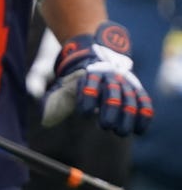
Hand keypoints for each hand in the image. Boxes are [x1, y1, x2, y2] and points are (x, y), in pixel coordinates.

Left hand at [43, 21, 152, 135]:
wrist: (98, 57)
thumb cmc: (78, 80)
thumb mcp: (65, 84)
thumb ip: (56, 100)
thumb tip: (45, 120)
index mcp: (90, 73)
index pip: (90, 85)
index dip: (88, 98)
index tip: (85, 114)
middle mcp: (110, 76)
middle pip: (113, 92)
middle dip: (111, 109)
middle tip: (106, 126)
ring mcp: (125, 82)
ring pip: (129, 98)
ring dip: (127, 116)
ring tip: (121, 133)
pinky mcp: (137, 89)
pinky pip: (143, 101)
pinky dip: (143, 115)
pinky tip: (139, 131)